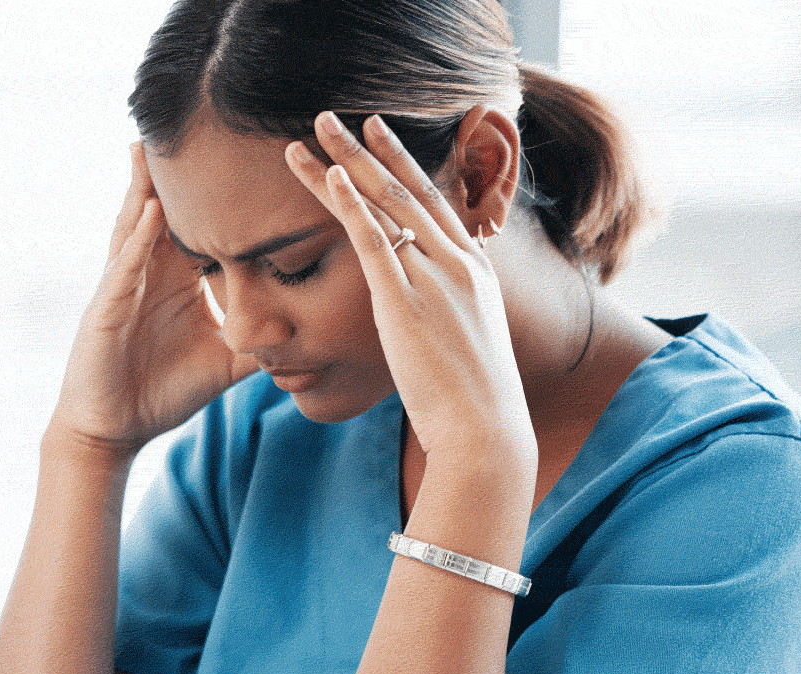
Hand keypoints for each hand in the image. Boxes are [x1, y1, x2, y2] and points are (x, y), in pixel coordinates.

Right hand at [52, 143, 259, 455]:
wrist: (114, 430)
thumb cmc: (161, 394)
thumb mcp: (224, 366)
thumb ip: (261, 345)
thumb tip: (310, 334)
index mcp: (176, 282)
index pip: (204, 227)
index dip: (224, 195)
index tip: (250, 156)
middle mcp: (149, 274)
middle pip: (167, 211)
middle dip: (177, 171)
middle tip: (194, 121)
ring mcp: (124, 287)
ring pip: (137, 226)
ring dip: (146, 187)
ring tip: (154, 146)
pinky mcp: (106, 309)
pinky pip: (124, 267)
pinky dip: (138, 239)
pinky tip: (151, 212)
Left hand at [285, 112, 532, 461]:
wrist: (485, 429)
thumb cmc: (473, 402)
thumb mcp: (464, 345)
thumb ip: (444, 317)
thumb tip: (424, 319)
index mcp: (474, 269)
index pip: (432, 204)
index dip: (401, 166)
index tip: (377, 135)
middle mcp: (458, 262)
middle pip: (406, 190)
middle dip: (368, 149)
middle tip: (335, 117)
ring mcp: (435, 276)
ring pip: (385, 204)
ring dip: (345, 163)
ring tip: (315, 131)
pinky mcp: (406, 300)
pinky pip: (376, 241)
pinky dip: (352, 205)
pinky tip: (330, 177)